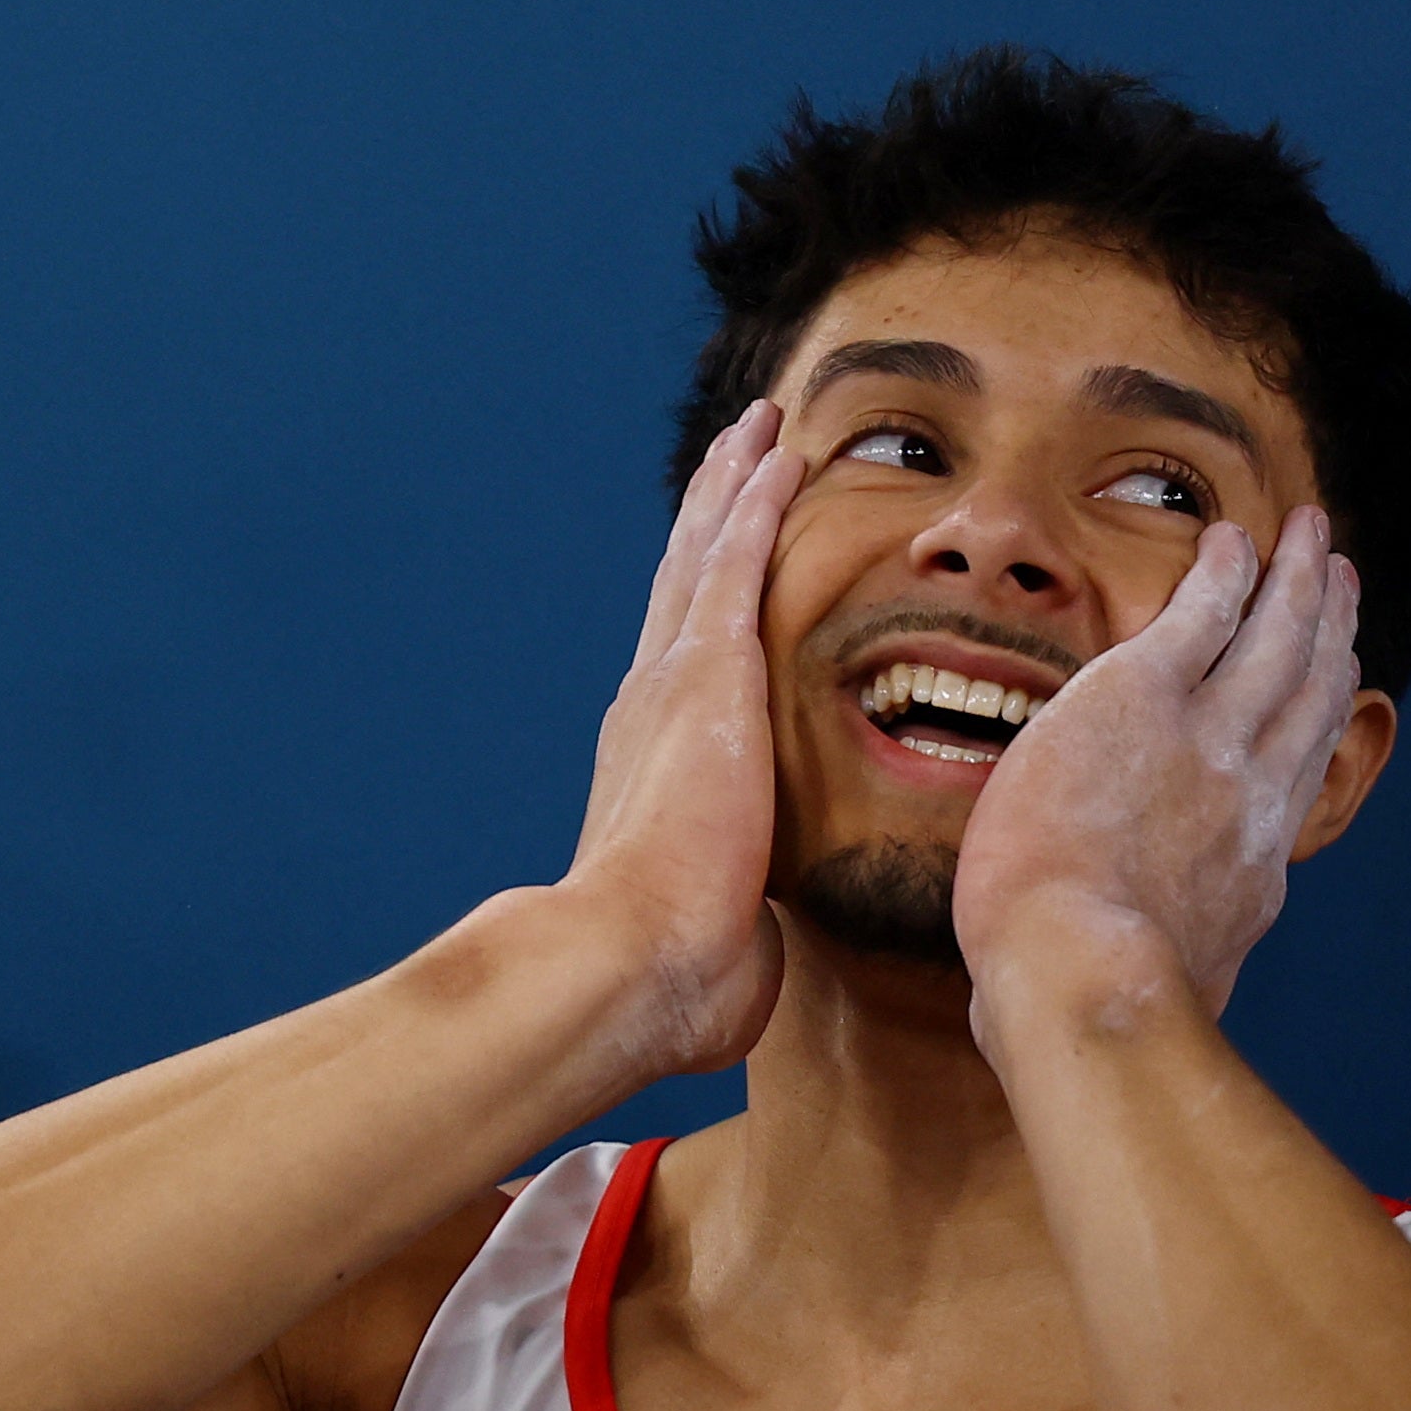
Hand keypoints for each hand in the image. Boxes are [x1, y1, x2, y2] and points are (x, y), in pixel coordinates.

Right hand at [561, 401, 803, 1076]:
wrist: (631, 964)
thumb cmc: (671, 982)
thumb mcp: (716, 943)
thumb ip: (732, 930)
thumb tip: (748, 956)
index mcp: (651, 770)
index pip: (681, 672)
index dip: (697, 615)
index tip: (716, 573)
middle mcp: (648, 709)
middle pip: (683, 589)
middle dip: (710, 522)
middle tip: (733, 460)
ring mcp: (672, 683)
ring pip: (706, 555)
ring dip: (732, 487)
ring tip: (759, 428)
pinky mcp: (706, 671)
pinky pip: (737, 560)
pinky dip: (755, 500)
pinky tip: (779, 450)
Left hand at [954, 507, 1359, 1043]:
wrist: (1081, 973)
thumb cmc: (1090, 1006)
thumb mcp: (1153, 998)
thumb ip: (1145, 980)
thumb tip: (1110, 1008)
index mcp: (1251, 870)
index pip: (1297, 776)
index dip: (1322, 718)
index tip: (1335, 684)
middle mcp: (1252, 795)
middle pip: (1309, 691)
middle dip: (1330, 628)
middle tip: (1341, 581)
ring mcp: (1210, 740)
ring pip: (1277, 639)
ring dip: (1298, 579)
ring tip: (1312, 535)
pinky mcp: (1148, 695)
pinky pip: (1204, 613)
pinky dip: (1227, 571)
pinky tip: (1232, 538)